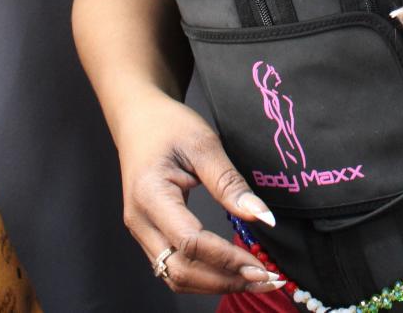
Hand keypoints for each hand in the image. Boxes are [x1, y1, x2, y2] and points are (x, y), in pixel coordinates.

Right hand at [117, 90, 284, 295]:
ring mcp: (141, 231)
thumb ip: (229, 182)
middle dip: (224, 280)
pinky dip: (202, 275)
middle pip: (179, 271)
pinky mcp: (149, 233)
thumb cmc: (168, 125)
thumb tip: (261, 217)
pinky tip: (230, 270)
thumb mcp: (203, 143)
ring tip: (254, 278)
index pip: (189, 242)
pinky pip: (173, 265)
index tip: (260, 264)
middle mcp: (140, 221)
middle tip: (265, 278)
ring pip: (174, 276)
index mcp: (150, 196)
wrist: (137, 119)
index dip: (226, 258)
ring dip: (214, 283)